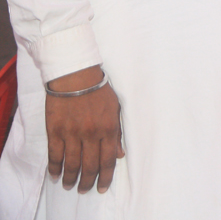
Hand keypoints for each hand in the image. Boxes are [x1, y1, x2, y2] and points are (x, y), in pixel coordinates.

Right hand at [45, 65, 123, 193]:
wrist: (75, 76)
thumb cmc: (99, 90)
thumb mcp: (116, 109)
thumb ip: (117, 133)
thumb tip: (119, 154)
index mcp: (108, 129)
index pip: (108, 160)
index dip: (105, 177)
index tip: (102, 188)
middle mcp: (91, 134)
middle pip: (90, 166)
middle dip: (88, 182)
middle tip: (85, 190)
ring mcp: (72, 134)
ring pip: (72, 164)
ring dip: (71, 178)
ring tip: (70, 186)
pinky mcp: (55, 131)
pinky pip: (54, 155)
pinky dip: (55, 168)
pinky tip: (56, 176)